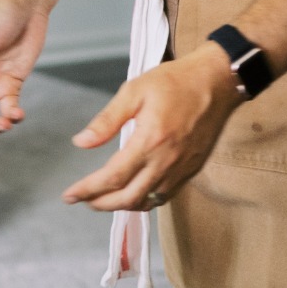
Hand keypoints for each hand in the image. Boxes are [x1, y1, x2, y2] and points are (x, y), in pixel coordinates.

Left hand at [61, 45, 241, 211]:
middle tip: (82, 201)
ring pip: (148, 201)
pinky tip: (134, 194)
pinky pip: (165, 195)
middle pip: (129, 198)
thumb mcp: (134, 91)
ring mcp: (181, 168)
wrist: (217, 81)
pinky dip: (145, 200)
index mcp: (149, 141)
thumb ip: (107, 120)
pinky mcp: (192, 169)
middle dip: (101, 204)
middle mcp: (166, 161)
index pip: (112, 177)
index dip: (88, 190)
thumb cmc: (175, 81)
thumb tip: (81, 142)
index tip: (69, 195)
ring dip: (123, 206)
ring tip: (104, 200)